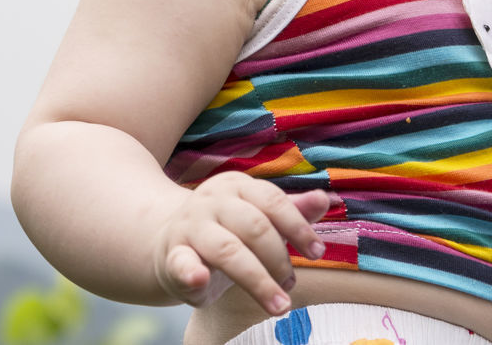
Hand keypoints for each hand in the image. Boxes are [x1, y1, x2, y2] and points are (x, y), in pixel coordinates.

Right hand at [152, 172, 329, 313]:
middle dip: (279, 259)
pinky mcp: (172, 255)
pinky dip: (190, 271)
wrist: (166, 241)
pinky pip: (181, 262)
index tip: (318, 252)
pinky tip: (200, 280)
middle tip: (291, 285)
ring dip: (257, 281)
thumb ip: (291, 210)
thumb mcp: (257, 217)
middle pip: (254, 227)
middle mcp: (212, 201)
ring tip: (279, 306)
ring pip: (227, 250)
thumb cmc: (225, 231)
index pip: (273, 201)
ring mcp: (190, 227)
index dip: (298, 227)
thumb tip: (325, 199)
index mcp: (237, 186)